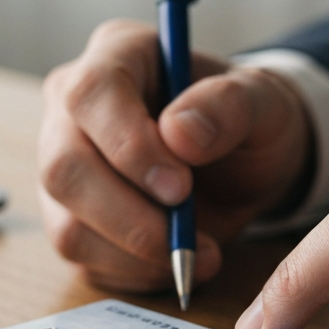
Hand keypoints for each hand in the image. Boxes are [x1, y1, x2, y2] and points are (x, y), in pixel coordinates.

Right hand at [38, 19, 311, 291]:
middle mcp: (73, 110)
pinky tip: (177, 261)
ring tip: (199, 253)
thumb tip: (179, 133)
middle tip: (188, 236)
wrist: (246, 165)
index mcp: (116, 56)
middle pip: (64, 168)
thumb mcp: (264, 102)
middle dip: (128, 215)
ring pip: (67, 225)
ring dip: (136, 253)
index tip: (179, 187)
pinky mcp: (72, 219)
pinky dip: (136, 273)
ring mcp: (65, 167)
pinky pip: (84, 260)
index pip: (91, 93)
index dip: (128, 145)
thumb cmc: (248, 120)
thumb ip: (230, 106)